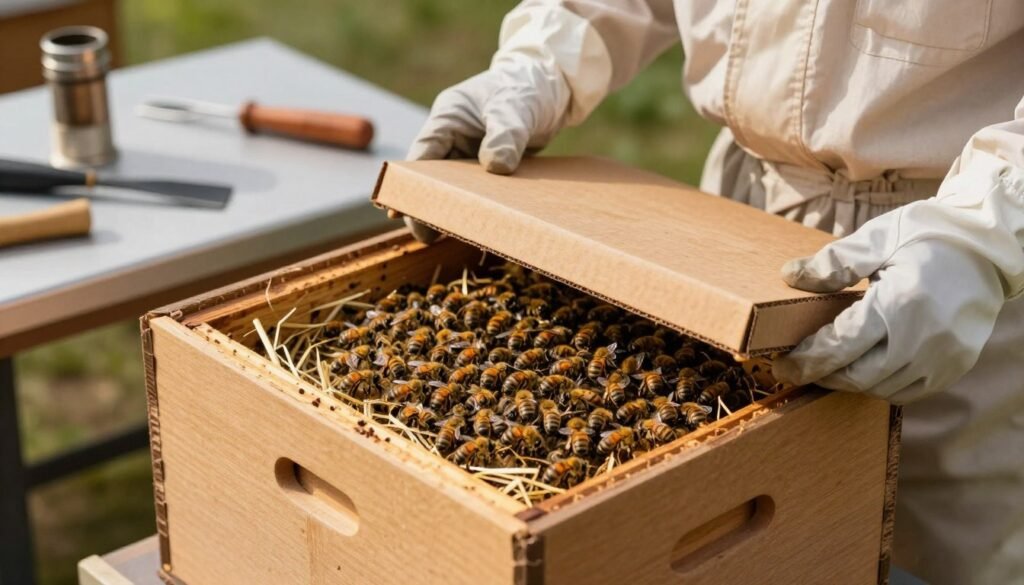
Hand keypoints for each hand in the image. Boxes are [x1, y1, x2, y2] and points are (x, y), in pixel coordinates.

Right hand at [401, 54, 570, 241]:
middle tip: (426, 236)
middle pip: (429, 176)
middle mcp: (452, 136)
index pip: (420, 156)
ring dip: (448, 207)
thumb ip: (506, 134)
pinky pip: (474, 188)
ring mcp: (467, 151)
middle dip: (425, 204)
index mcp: (448, 117)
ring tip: (442, 236)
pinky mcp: (485, 164)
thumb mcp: (517, 107)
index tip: (403, 212)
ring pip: (450, 185)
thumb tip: (496, 167)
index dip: (409, 184)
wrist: (550, 85)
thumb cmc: (527, 86)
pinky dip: (472, 205)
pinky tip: (473, 226)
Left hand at [772, 204, 1005, 403]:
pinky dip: (882, 385)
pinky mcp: (955, 365)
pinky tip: (867, 368)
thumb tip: (790, 276)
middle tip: (798, 369)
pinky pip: (909, 391)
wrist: (992, 245)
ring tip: (829, 368)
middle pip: (857, 376)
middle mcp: (923, 338)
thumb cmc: (930, 234)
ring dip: (851, 382)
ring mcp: (943, 357)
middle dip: (823, 376)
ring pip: (881, 388)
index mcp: (899, 302)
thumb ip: (834, 262)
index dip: (807, 361)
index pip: (840, 346)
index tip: (783, 367)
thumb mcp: (878, 238)